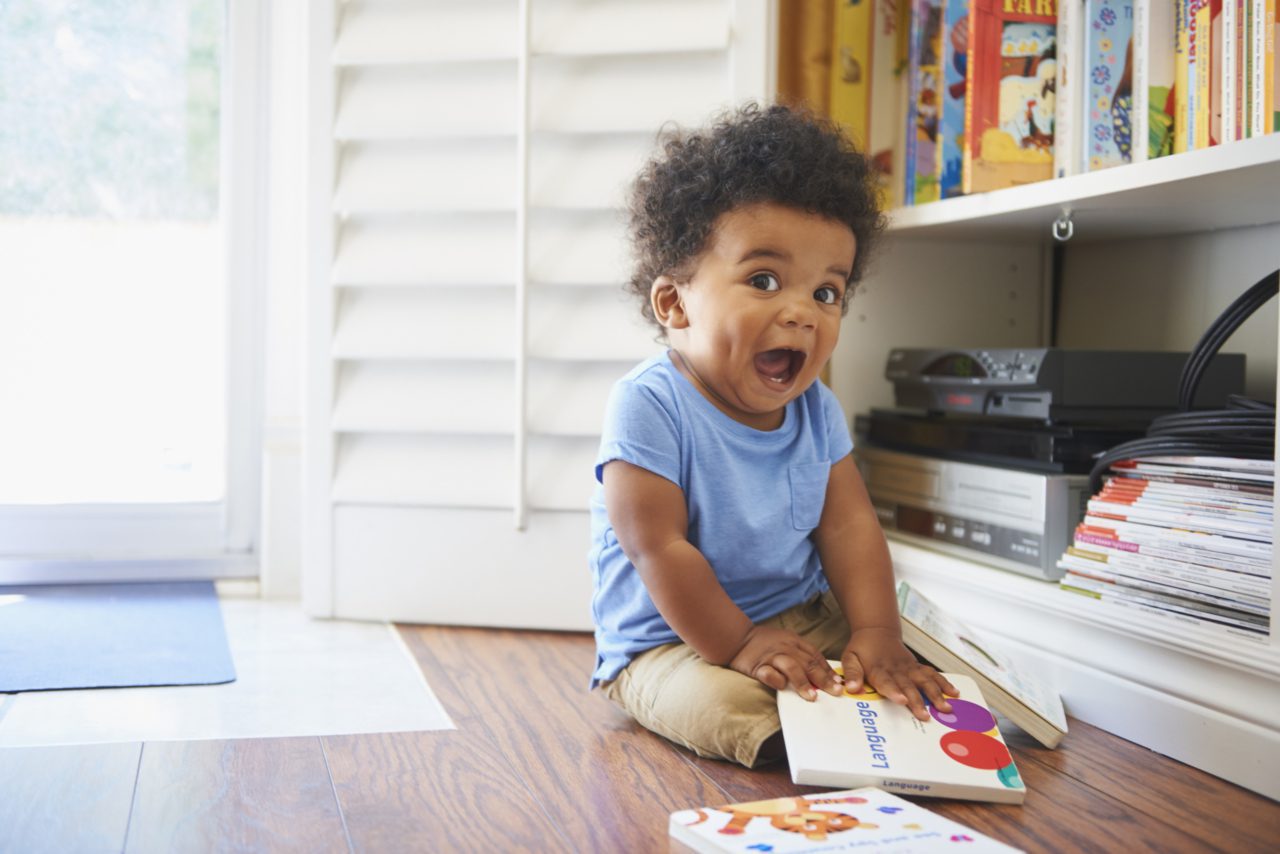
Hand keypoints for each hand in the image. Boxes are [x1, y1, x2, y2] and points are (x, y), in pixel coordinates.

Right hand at [728, 625, 843, 700]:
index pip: (816, 657)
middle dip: (823, 679)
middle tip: (835, 692)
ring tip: (812, 696)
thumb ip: (800, 655)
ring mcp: (772, 657)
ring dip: (803, 682)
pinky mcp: (757, 666)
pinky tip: (783, 687)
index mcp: (794, 641)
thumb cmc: (763, 643)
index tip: (838, 684)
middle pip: (808, 663)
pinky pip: (769, 674)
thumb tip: (821, 675)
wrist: (736, 637)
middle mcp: (785, 648)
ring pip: (792, 667)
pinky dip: (777, 680)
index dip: (828, 671)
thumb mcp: (785, 641)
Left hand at [841, 627, 957, 720]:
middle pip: (909, 685)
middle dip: (918, 700)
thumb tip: (850, 688)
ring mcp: (909, 668)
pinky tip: (954, 693)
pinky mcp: (917, 667)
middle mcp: (897, 669)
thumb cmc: (862, 648)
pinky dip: (944, 683)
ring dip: (936, 694)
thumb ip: (851, 673)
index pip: (887, 682)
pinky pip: (932, 674)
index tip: (902, 701)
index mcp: (879, 669)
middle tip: (925, 716)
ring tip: (946, 708)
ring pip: (925, 680)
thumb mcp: (850, 658)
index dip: (894, 691)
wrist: (876, 631)